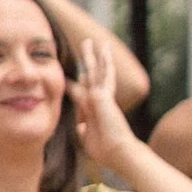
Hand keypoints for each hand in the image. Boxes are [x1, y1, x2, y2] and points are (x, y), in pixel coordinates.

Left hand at [68, 33, 140, 173]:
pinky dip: (103, 62)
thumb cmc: (105, 149)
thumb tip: (80, 126)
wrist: (118, 151)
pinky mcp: (103, 95)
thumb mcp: (87, 136)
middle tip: (85, 44)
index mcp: (94, 108)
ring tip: (91, 40)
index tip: (73, 73)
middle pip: (91, 74)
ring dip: (93, 55)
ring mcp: (102, 96)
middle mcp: (99, 98)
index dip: (77, 81)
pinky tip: (102, 50)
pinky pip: (102, 75)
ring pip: (96, 70)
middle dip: (88, 60)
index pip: (84, 89)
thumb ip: (83, 127)